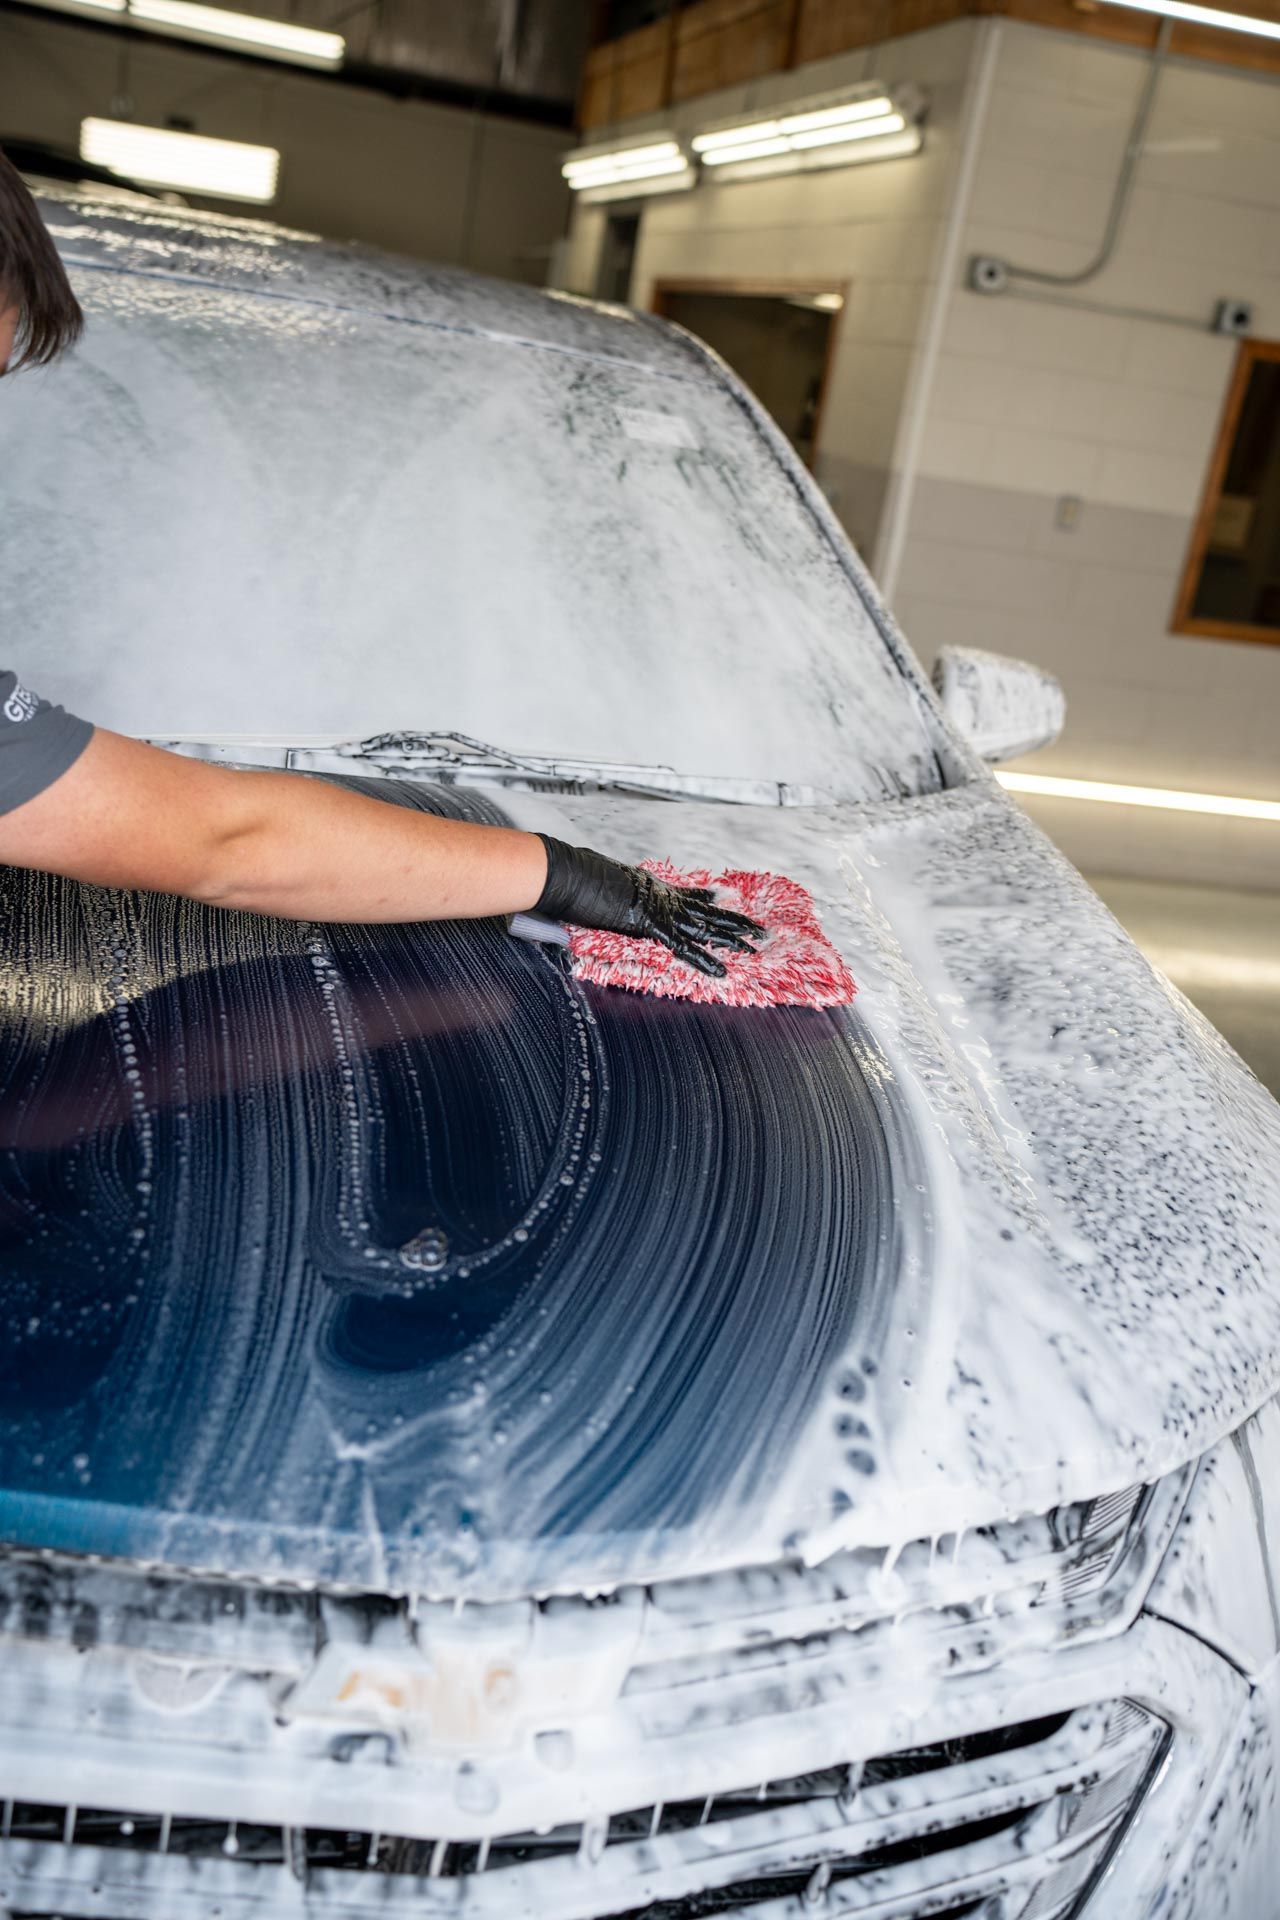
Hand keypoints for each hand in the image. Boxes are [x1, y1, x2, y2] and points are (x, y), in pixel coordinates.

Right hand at [534, 836, 762, 976]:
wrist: (569, 872)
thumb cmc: (574, 874)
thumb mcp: (595, 879)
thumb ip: (604, 885)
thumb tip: (594, 880)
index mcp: (650, 886)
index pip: (683, 892)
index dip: (705, 896)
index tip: (720, 895)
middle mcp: (661, 896)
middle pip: (705, 910)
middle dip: (733, 920)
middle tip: (759, 928)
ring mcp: (659, 910)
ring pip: (705, 926)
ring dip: (732, 938)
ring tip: (756, 947)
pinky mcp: (652, 925)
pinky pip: (684, 947)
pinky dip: (704, 960)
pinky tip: (723, 970)